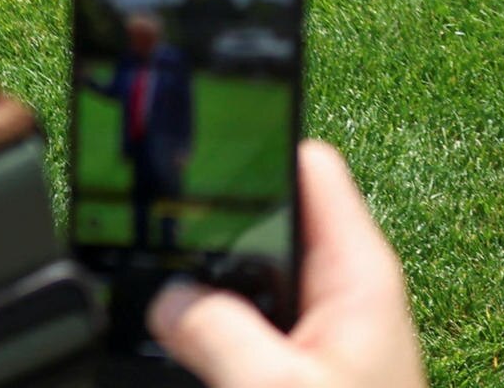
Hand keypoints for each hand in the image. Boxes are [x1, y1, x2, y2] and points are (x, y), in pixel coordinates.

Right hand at [147, 142, 422, 387]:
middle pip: (266, 225)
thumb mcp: (277, 386)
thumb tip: (167, 298)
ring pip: (248, 286)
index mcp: (357, 273)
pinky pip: (246, 336)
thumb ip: (215, 333)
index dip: (249, 144)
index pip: (309, 167)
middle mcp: (342, 296)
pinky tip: (172, 349)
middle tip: (145, 231)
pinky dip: (210, 337)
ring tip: (150, 292)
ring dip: (205, 292)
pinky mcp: (300, 377)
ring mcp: (320, 340)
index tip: (188, 141)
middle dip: (209, 231)